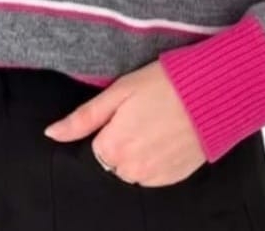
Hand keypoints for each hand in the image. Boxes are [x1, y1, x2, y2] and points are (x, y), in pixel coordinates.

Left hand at [43, 60, 206, 186]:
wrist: (212, 93)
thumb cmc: (165, 85)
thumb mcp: (119, 91)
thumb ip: (83, 117)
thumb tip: (52, 133)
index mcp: (112, 147)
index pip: (94, 147)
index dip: (107, 127)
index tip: (123, 111)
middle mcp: (131, 170)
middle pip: (112, 161)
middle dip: (120, 140)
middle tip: (141, 113)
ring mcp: (154, 178)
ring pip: (133, 169)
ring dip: (138, 151)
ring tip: (156, 122)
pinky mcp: (174, 178)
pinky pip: (153, 174)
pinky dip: (156, 158)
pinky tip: (167, 134)